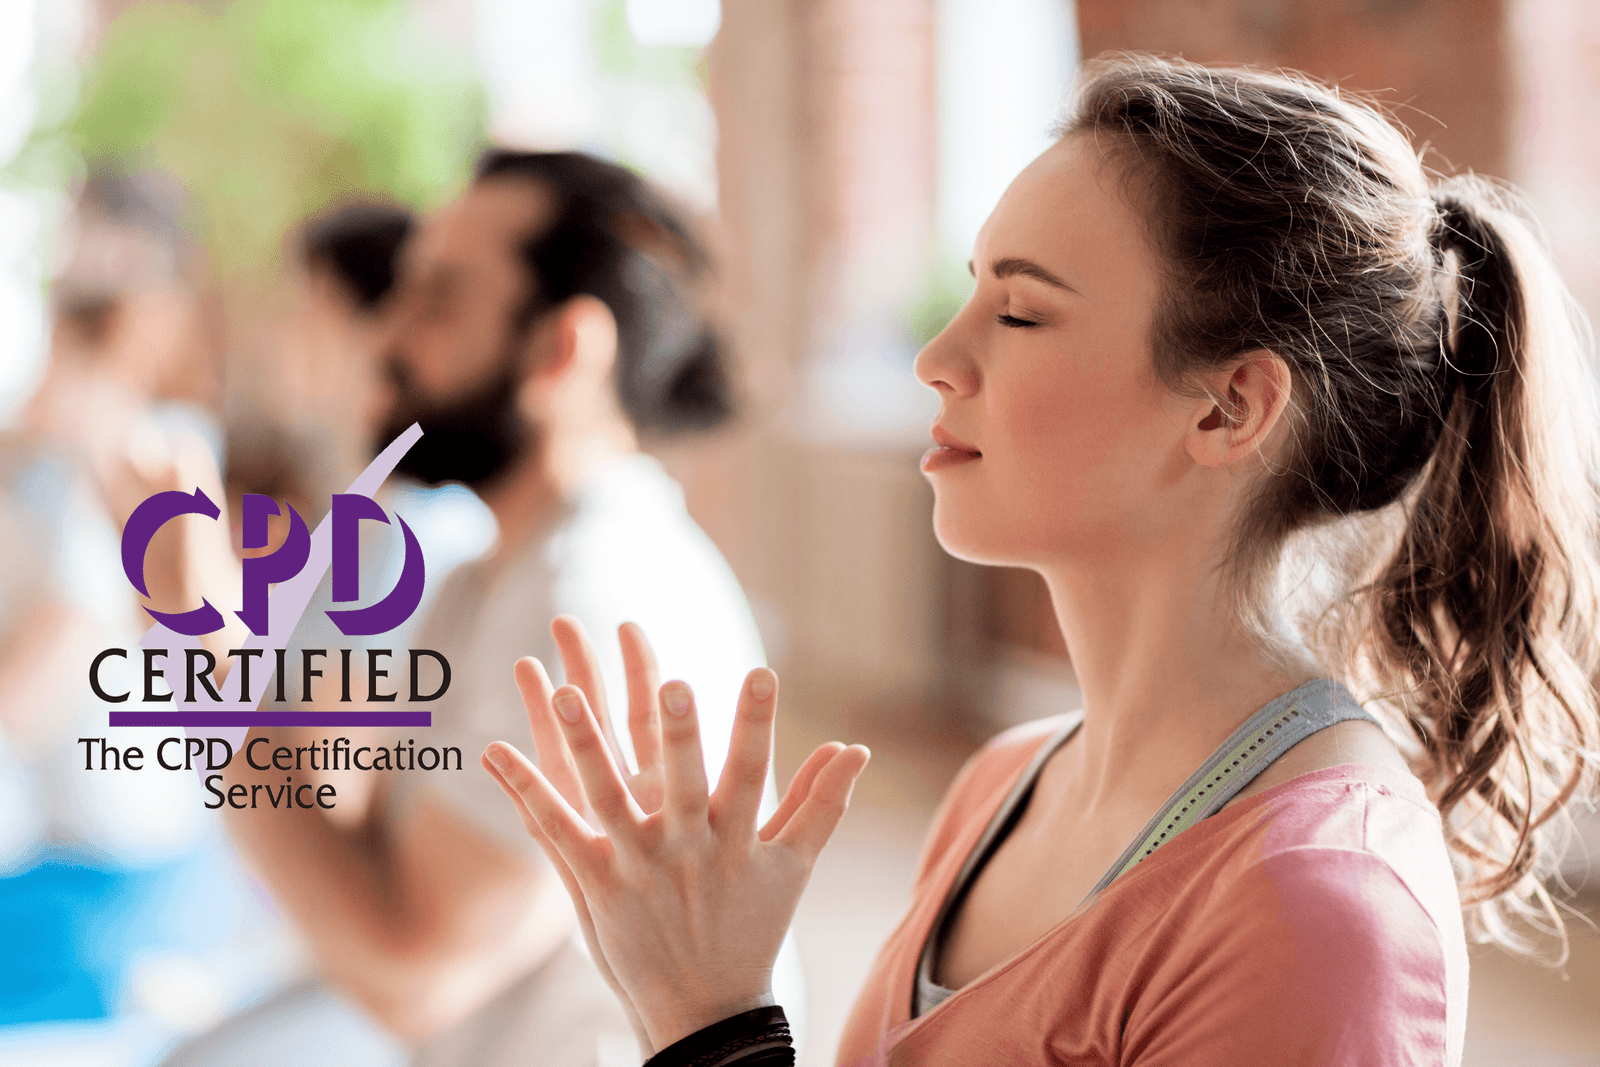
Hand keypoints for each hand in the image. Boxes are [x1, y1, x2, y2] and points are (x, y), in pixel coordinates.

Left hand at [481, 618, 869, 1052]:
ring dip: (584, 745)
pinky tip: (495, 748)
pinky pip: (552, 830)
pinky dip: (523, 789)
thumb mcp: (791, 866)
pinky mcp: (592, 884)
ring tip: (564, 690)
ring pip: (606, 797)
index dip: (757, 725)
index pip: (752, 772)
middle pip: (682, 784)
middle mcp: (687, 850)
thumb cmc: (752, 928)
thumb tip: (856, 748)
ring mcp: (635, 866)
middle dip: (678, 735)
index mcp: (736, 839)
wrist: (704, 1011)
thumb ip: (821, 802)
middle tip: (671, 683)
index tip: (762, 673)